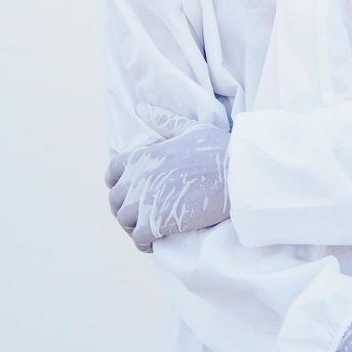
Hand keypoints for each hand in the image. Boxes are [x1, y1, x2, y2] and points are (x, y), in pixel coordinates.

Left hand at [105, 103, 231, 252]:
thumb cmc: (220, 149)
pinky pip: (139, 237)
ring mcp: (147, 199)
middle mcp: (140, 176)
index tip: (131, 193)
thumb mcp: (191, 128)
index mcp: (145, 154)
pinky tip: (154, 242)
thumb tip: (139, 108)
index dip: (119, 184)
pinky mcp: (158, 220)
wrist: (239, 174)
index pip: (113, 172)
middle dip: (125, 209)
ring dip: (134, 227)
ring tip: (149, 231)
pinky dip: (143, 243)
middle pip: (116, 199)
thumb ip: (163, 121)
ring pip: (124, 220)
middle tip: (143, 216)